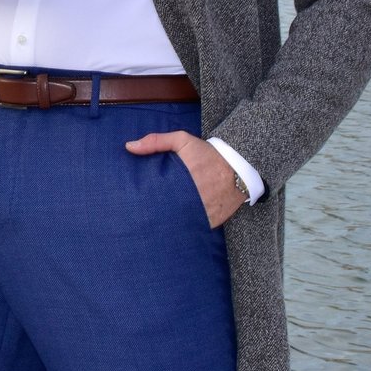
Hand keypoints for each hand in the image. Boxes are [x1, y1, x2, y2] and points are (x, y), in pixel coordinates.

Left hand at [124, 130, 241, 228]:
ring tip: (152, 226)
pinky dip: (185, 228)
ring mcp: (202, 214)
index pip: (154, 197)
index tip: (132, 203)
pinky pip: (193, 229)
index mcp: (180, 181)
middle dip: (152, 215)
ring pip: (178, 224)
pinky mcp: (211, 223)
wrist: (240, 167)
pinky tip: (173, 229)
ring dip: (167, 224)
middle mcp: (191, 200)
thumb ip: (156, 142)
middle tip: (137, 217)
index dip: (142, 202)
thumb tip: (129, 147)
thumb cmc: (208, 154)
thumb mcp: (183, 141)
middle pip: (163, 214)